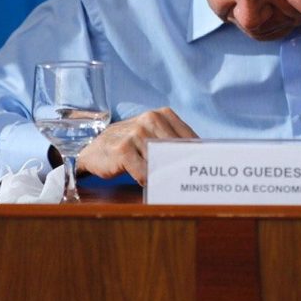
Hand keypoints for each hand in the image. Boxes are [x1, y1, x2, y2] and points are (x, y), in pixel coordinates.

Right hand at [76, 107, 197, 184]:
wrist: (96, 148)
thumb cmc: (132, 145)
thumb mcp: (154, 136)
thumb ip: (175, 143)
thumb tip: (203, 161)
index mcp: (163, 114)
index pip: (191, 140)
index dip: (196, 159)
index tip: (202, 172)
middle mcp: (150, 119)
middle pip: (178, 152)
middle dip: (182, 170)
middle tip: (187, 185)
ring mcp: (136, 133)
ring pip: (162, 163)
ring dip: (164, 177)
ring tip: (165, 185)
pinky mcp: (123, 149)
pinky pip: (144, 173)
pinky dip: (147, 182)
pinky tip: (145, 183)